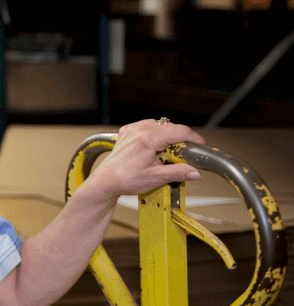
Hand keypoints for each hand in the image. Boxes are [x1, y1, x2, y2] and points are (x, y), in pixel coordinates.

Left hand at [82, 118, 205, 203]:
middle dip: (180, 139)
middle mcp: (139, 130)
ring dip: (168, 136)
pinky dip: (156, 134)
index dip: (193, 138)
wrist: (105, 181)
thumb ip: (178, 173)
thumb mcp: (155, 178)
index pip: (179, 131)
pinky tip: (156, 147)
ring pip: (160, 125)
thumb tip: (196, 172)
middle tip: (183, 155)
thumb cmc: (125, 180)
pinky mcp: (128, 130)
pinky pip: (148, 126)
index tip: (200, 145)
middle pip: (170, 127)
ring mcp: (132, 129)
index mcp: (147, 139)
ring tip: (168, 153)